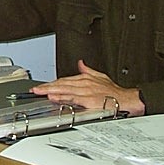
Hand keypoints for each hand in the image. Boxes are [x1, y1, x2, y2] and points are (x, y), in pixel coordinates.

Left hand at [30, 60, 144, 115]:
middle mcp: (84, 84)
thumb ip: (88, 70)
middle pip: (61, 84)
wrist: (129, 100)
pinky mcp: (90, 101)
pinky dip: (63, 98)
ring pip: (65, 90)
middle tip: (34, 90)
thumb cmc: (115, 92)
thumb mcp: (101, 77)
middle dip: (47, 86)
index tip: (41, 86)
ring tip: (40, 92)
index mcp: (85, 79)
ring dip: (51, 90)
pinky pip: (73, 99)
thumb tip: (80, 63)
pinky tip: (54, 98)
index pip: (64, 80)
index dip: (51, 83)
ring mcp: (86, 92)